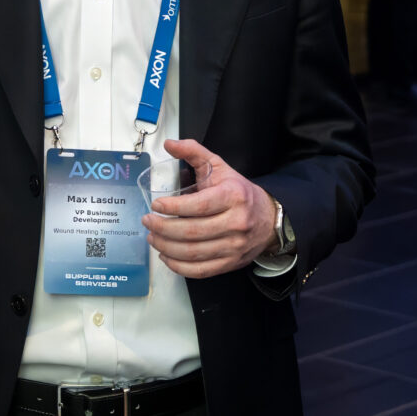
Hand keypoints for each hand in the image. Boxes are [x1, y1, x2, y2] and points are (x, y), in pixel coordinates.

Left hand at [147, 138, 279, 278]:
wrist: (268, 218)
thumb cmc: (239, 193)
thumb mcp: (220, 167)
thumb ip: (194, 153)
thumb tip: (170, 144)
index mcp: (233, 196)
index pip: (199, 206)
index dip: (173, 207)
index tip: (155, 205)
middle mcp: (235, 223)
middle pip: (192, 232)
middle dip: (163, 228)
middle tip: (148, 222)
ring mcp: (234, 246)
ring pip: (193, 253)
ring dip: (166, 247)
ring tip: (153, 237)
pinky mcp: (230, 262)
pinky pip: (200, 270)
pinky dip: (179, 266)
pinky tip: (166, 256)